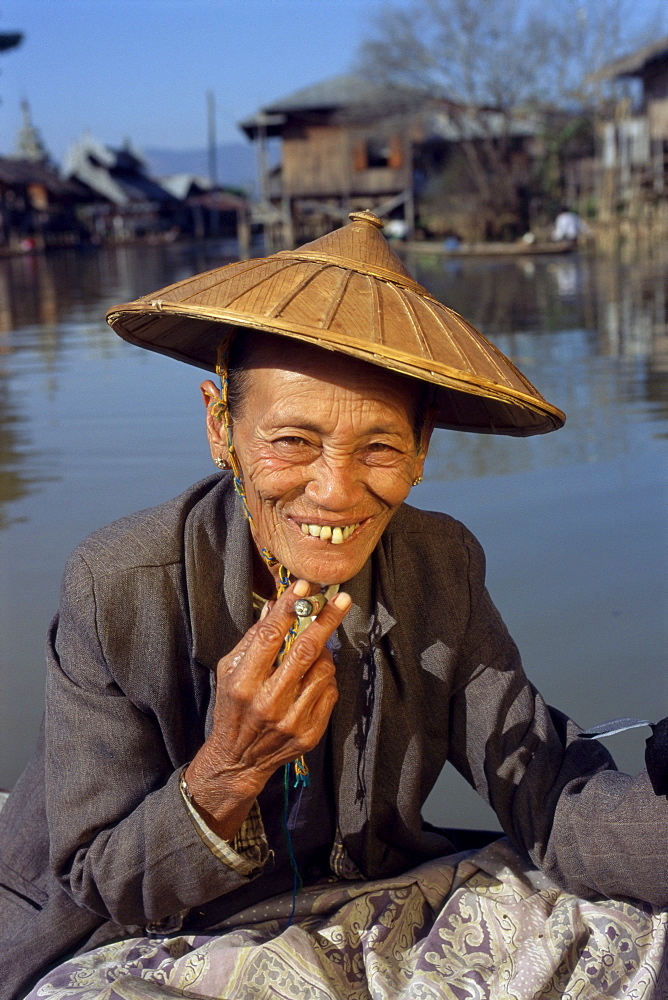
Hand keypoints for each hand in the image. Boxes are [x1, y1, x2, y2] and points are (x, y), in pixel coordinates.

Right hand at [184, 580, 350, 838]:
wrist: (238, 759)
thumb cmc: (232, 707)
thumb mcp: (228, 671)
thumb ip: (251, 639)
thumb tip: (274, 605)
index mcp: (243, 683)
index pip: (269, 636)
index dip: (289, 607)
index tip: (304, 586)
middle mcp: (268, 702)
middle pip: (305, 650)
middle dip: (326, 620)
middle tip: (342, 599)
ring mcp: (291, 721)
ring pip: (323, 670)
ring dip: (325, 651)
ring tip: (317, 648)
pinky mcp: (309, 734)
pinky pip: (330, 692)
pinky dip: (326, 678)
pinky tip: (313, 678)